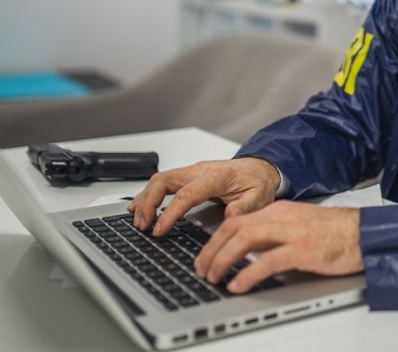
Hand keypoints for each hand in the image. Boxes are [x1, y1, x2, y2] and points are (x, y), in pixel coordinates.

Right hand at [127, 157, 280, 235]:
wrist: (260, 168)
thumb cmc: (258, 182)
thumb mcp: (259, 197)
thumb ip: (245, 207)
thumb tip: (230, 218)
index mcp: (217, 177)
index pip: (187, 194)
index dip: (170, 212)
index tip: (159, 229)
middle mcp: (200, 170)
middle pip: (165, 180)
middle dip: (149, 202)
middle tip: (142, 225)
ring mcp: (193, 171)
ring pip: (160, 179)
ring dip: (145, 198)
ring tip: (137, 220)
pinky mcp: (189, 176)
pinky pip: (163, 181)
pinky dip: (148, 193)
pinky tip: (138, 206)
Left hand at [194, 201, 362, 292]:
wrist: (364, 233)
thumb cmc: (334, 233)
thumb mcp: (298, 225)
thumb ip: (273, 233)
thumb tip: (246, 250)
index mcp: (278, 210)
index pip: (235, 220)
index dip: (214, 239)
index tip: (204, 256)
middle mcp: (281, 217)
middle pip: (234, 228)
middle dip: (211, 250)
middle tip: (201, 269)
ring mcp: (292, 232)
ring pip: (245, 240)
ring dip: (222, 259)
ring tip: (214, 276)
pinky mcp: (303, 249)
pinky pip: (266, 261)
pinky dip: (247, 273)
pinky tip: (238, 284)